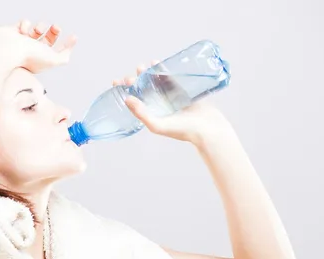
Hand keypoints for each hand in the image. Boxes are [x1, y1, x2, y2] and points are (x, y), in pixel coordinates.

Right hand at [0, 20, 76, 73]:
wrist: (8, 50)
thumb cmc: (28, 57)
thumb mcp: (53, 61)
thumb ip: (64, 57)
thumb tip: (68, 49)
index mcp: (41, 60)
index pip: (56, 52)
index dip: (66, 45)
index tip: (73, 37)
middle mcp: (32, 51)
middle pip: (48, 38)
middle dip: (54, 31)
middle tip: (56, 28)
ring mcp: (23, 41)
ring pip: (37, 28)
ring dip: (40, 27)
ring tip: (36, 30)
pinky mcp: (14, 31)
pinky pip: (25, 23)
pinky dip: (26, 25)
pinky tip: (23, 31)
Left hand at [113, 61, 235, 145]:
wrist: (207, 128)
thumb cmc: (182, 130)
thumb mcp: (157, 125)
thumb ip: (142, 113)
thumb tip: (127, 99)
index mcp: (152, 114)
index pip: (134, 101)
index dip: (124, 91)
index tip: (116, 82)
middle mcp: (159, 105)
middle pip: (143, 90)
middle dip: (135, 81)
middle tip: (132, 76)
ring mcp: (170, 97)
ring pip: (155, 82)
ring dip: (147, 74)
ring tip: (142, 67)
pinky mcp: (182, 90)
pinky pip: (170, 77)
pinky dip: (162, 70)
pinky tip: (156, 63)